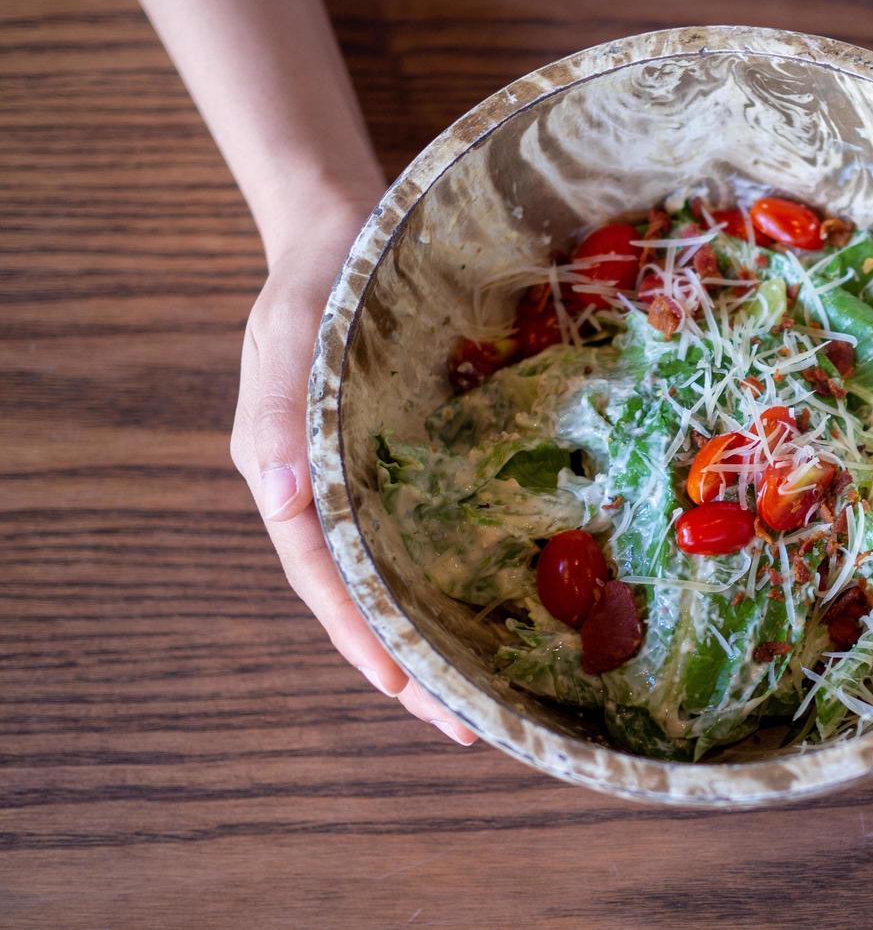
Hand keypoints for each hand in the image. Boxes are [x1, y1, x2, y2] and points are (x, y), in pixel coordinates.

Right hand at [229, 191, 477, 745]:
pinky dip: (462, 577)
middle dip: (412, 666)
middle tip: (465, 726)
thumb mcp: (284, 338)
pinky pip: (439, 532)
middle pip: (370, 599)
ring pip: (405, 579)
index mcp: (294, 480)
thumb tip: (280, 500)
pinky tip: (505, 606)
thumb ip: (277, 413)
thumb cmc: (312, 286)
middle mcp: (336, 498)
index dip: (363, 637)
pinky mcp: (419, 465)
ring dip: (439, 638)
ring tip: (486, 695)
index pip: (327, 579)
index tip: (405, 688)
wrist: (350, 235)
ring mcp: (378, 486)